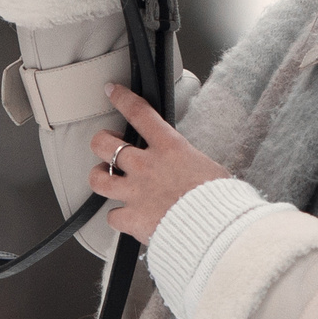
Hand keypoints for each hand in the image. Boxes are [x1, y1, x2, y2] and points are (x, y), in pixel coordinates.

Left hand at [88, 85, 230, 244]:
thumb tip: (193, 168)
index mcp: (169, 148)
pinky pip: (112, 217)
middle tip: (105, 145)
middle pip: (105, 144)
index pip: (140, 113)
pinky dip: (117, 217)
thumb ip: (191, 164)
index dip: (122, 99)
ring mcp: (135, 192)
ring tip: (105, 177)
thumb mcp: (209, 167)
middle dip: (100, 142)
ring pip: (98, 178)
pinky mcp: (132, 219)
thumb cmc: (219, 199)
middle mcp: (146, 167)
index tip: (112, 91)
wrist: (213, 227)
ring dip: (99, 176)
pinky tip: (123, 216)